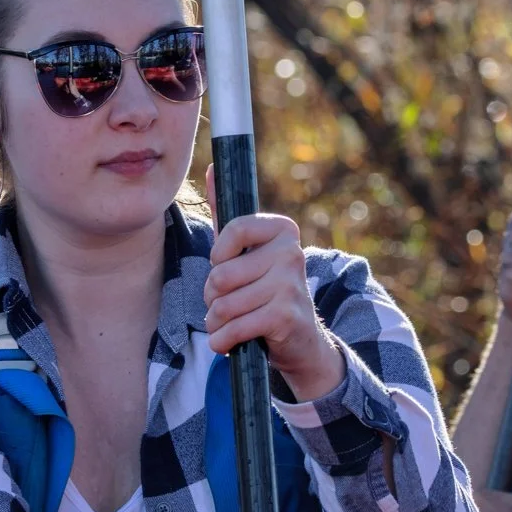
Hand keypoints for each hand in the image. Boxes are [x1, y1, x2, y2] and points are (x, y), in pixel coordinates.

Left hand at [206, 208, 345, 400]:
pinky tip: (231, 342)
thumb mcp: (248, 251)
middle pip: (220, 275)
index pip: (231, 230)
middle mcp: (292, 253)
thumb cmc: (265, 290)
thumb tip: (210, 168)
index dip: (218, 257)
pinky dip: (223, 341)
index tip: (227, 266)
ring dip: (216, 322)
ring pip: (223, 305)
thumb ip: (227, 213)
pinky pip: (233, 328)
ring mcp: (290, 285)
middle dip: (213, 297)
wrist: (301, 340)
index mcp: (283, 230)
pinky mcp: (285, 316)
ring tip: (231, 323)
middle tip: (231, 302)